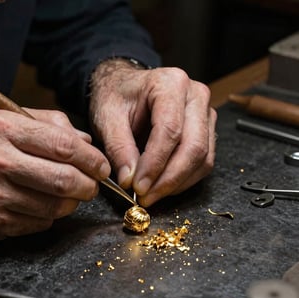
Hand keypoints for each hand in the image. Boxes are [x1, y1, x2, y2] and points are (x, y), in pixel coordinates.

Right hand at [0, 108, 109, 241]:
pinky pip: (38, 224)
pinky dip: (50, 216)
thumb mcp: (3, 119)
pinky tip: (42, 204)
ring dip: (72, 203)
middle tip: (92, 184)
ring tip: (69, 194)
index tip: (102, 166)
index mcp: (2, 128)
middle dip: (88, 186)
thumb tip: (86, 142)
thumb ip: (48, 124)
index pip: (64, 146)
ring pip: (55, 207)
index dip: (92, 159)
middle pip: (64, 180)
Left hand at [89, 59, 216, 206]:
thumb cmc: (116, 97)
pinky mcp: (206, 129)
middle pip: (193, 147)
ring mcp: (204, 113)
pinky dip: (184, 179)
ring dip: (178, 183)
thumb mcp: (107, 118)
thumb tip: (130, 180)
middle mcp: (195, 96)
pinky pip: (203, 161)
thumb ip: (119, 148)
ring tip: (151, 194)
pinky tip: (163, 185)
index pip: (170, 131)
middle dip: (169, 179)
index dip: (155, 164)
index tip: (138, 187)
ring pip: (203, 158)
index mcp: (170, 84)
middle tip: (146, 197)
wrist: (124, 87)